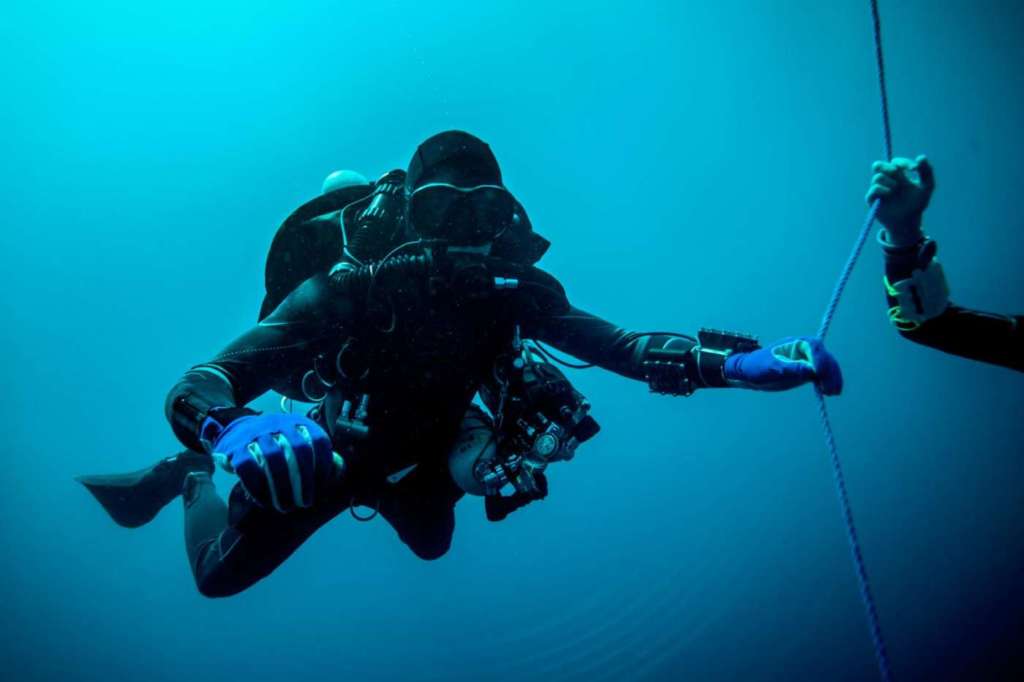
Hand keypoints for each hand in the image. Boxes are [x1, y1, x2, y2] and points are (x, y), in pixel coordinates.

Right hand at [206, 412, 339, 512]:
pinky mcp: (236, 447)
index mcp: (300, 423)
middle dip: (305, 480)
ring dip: (282, 487)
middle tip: (306, 502)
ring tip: (286, 506)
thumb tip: (338, 471)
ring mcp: (257, 434)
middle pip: (298, 450)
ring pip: (273, 459)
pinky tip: (263, 502)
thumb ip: (318, 454)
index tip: (323, 486)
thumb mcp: (298, 441)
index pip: (319, 440)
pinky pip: (248, 468)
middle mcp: (280, 424)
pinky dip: (257, 488)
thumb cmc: (277, 443)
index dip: (325, 464)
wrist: (236, 432)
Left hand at [724, 337, 842, 395]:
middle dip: (830, 372)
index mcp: (796, 344)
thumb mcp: (770, 367)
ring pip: (827, 366)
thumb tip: (810, 370)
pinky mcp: (808, 372)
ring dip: (833, 378)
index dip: (820, 359)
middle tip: (830, 388)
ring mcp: (808, 361)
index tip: (819, 373)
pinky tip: (831, 392)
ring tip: (832, 392)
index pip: (814, 348)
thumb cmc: (757, 366)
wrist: (750, 372)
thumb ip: (789, 368)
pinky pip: (823, 375)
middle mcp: (805, 350)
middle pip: (825, 357)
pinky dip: (829, 382)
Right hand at [865, 155, 934, 246]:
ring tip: (896, 188)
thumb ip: (927, 171)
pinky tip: (890, 193)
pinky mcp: (872, 200)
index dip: (904, 162)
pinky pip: (874, 189)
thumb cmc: (917, 204)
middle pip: (878, 166)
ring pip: (877, 177)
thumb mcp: (927, 187)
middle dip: (886, 166)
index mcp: (898, 176)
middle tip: (896, 171)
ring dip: (889, 181)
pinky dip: (882, 189)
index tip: (914, 169)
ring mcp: (879, 190)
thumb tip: (921, 156)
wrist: (908, 221)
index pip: (896, 163)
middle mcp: (886, 181)